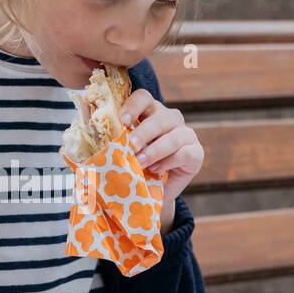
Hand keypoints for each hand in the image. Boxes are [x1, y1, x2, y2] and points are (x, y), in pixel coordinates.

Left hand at [120, 88, 203, 204]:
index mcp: (149, 113)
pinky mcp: (196, 153)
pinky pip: (185, 153)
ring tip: (141, 162)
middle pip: (160, 117)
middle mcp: (170, 119)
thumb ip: (117, 143)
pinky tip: (157, 170)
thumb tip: (97, 139)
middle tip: (131, 146)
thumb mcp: (124, 153)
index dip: (133, 106)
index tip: (122, 121)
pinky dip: (169, 161)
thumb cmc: (135, 168)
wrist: (151, 194)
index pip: (143, 98)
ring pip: (174, 135)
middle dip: (144, 132)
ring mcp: (186, 134)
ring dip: (155, 150)